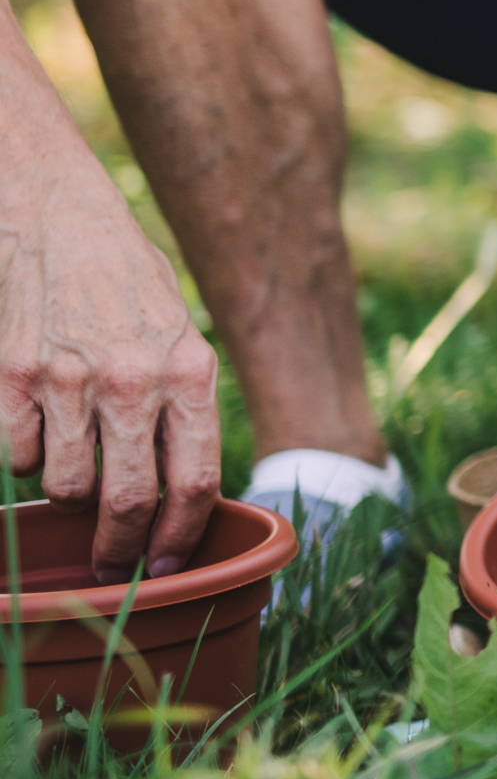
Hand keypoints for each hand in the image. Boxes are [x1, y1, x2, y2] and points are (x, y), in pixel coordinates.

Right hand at [0, 152, 220, 579]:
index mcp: (190, 370)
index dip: (181, 536)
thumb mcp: (178, 331)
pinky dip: (23, 457)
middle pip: (129, 501)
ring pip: (66, 487)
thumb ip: (181, 403)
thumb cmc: (124, 279)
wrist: (54, 214)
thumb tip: (184, 489)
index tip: (168, 564)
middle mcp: (133, 380)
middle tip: (115, 562)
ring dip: (70, 493)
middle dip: (122, 546)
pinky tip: (35, 427)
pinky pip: (15, 457)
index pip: (196, 480)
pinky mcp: (11, 379)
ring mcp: (68, 381)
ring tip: (75, 463)